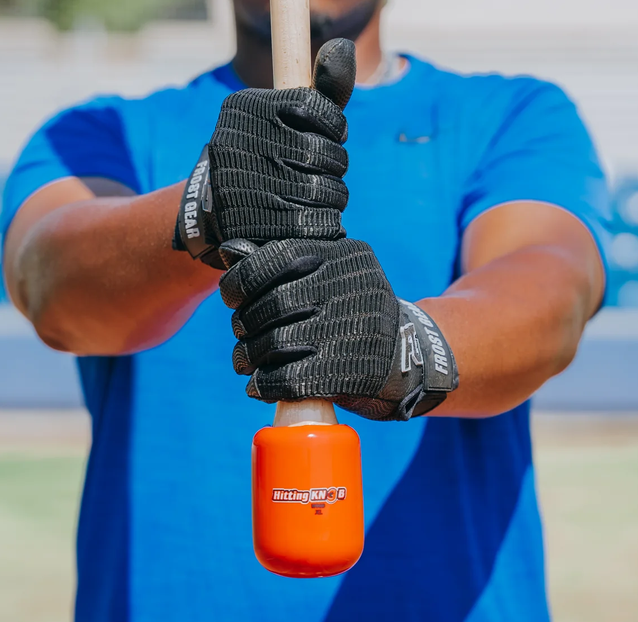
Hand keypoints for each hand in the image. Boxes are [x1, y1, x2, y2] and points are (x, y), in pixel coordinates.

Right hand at [173, 38, 356, 268]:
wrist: (215, 209)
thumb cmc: (266, 153)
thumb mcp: (288, 115)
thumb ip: (322, 88)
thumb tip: (343, 47)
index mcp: (246, 109)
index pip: (319, 110)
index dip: (333, 127)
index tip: (324, 135)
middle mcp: (238, 143)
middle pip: (328, 154)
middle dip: (334, 164)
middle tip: (316, 169)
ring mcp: (243, 188)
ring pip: (328, 192)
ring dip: (331, 197)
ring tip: (311, 194)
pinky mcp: (255, 228)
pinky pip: (317, 224)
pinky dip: (323, 223)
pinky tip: (306, 217)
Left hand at [217, 238, 458, 420]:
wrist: (409, 360)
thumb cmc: (353, 313)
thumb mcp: (333, 275)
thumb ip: (285, 263)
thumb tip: (228, 251)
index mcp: (345, 255)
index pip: (276, 257)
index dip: (242, 279)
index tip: (233, 295)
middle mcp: (350, 288)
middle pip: (272, 303)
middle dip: (244, 322)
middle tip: (241, 333)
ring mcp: (351, 331)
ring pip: (275, 342)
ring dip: (249, 356)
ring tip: (245, 361)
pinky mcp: (349, 372)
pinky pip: (287, 379)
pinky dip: (264, 385)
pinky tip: (258, 386)